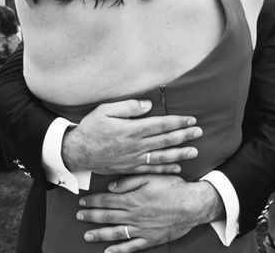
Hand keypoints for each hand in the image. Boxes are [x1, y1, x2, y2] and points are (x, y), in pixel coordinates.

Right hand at [62, 100, 202, 174]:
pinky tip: (177, 168)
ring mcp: (133, 159)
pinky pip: (150, 169)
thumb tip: (149, 105)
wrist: (75, 151)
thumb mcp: (106, 110)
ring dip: (180, 153)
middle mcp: (136, 145)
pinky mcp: (129, 168)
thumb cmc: (90, 128)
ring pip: (162, 156)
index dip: (178, 122)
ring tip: (194, 151)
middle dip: (184, 136)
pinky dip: (165, 169)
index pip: (161, 125)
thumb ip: (129, 107)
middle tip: (199, 132)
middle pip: (166, 140)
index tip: (191, 120)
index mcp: (132, 129)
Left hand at [77, 175, 223, 251]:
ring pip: (114, 233)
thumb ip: (130, 181)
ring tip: (87, 235)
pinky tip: (109, 251)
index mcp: (133, 198)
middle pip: (107, 216)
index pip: (107, 199)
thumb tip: (112, 186)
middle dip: (91, 215)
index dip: (93, 200)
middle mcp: (134, 215)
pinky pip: (131, 247)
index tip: (83, 200)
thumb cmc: (175, 188)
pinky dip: (118, 250)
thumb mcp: (152, 176)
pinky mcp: (150, 239)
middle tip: (79, 215)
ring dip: (99, 234)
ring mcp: (141, 229)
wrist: (192, 204)